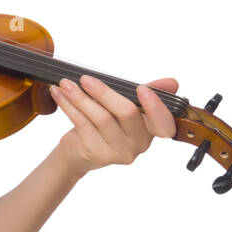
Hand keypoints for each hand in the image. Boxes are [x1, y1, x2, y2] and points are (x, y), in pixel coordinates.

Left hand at [50, 75, 178, 177]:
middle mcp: (139, 144)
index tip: (142, 88)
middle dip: (105, 92)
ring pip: (101, 118)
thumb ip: (146, 93)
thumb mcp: (124, 106)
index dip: (155, 107)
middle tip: (85, 78)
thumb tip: (172, 82)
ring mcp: (118, 152)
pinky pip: (82, 124)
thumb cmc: (105, 124)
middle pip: (127, 113)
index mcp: (151, 131)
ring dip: (80, 97)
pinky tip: (59, 94)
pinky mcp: (97, 153)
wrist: (78, 152)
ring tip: (66, 84)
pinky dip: (69, 106)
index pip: (164, 124)